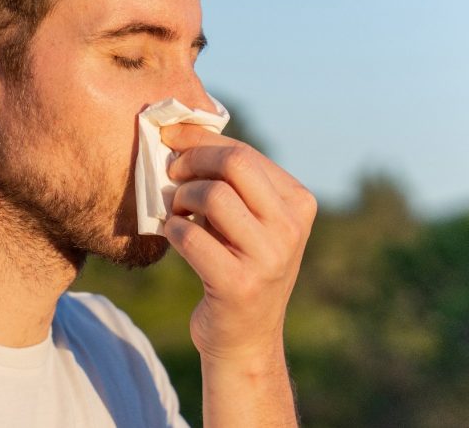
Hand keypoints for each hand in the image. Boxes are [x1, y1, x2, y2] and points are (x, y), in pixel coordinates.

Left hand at [160, 124, 316, 363]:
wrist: (244, 337)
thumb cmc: (236, 264)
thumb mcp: (246, 219)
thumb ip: (229, 180)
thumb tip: (180, 130)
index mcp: (298, 203)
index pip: (244, 153)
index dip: (200, 141)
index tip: (170, 138)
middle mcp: (291, 228)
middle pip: (234, 165)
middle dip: (192, 162)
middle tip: (170, 173)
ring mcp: (269, 258)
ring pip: (213, 196)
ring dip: (181, 199)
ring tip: (175, 211)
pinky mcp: (239, 285)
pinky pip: (191, 238)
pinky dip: (172, 232)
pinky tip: (173, 236)